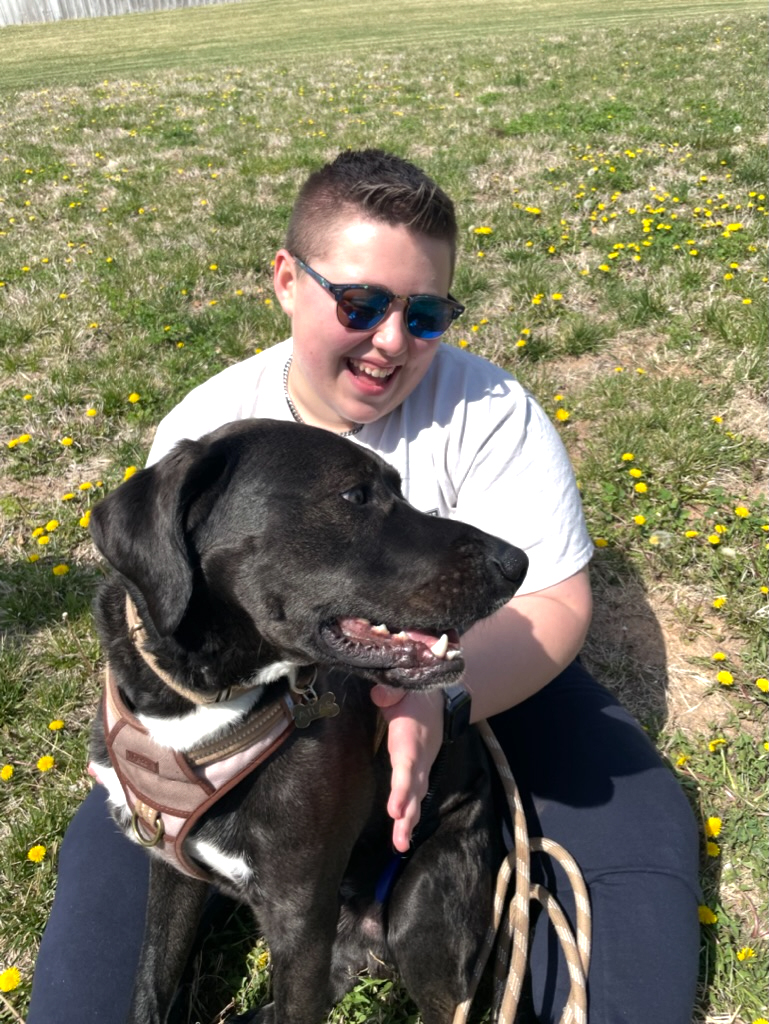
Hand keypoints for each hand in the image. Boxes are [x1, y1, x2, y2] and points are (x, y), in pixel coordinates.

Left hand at [369, 684, 443, 852]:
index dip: (403, 786)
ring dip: (408, 820)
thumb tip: (379, 697)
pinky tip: (401, 838)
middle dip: (408, 810)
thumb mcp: (404, 685)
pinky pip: (414, 795)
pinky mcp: (418, 772)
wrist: (440, 699)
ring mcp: (421, 766)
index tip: (396, 809)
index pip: (407, 764)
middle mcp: (419, 756)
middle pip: (415, 787)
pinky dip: (409, 816)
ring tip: (399, 844)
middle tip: (400, 834)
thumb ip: (391, 691)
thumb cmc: (414, 693)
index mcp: (411, 737)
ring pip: (416, 795)